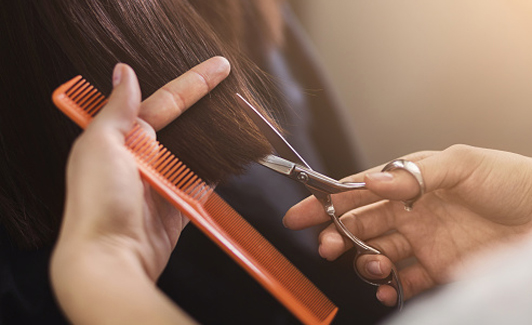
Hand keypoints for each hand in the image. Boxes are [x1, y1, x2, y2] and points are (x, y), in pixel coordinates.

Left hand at [51, 57, 228, 323]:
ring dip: (215, 139)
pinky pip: (203, 184)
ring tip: (240, 120)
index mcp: (122, 139)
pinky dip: (218, 172)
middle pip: (183, 125)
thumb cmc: (97, 203)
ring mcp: (162, 183)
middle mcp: (142, 158)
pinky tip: (233, 157)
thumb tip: (123, 72)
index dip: (193, 84)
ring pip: (195, 153)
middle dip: (207, 107)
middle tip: (234, 89)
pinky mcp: (178, 207)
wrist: (109, 258)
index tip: (219, 68)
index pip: (164, 102)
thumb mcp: (100, 145)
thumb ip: (117, 109)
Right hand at [284, 145, 531, 305]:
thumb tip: (372, 182)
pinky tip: (386, 289)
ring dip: (363, 260)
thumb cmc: (513, 182)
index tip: (301, 213)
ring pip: (377, 252)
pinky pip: (405, 281)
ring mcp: (424, 241)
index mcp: (411, 182)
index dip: (327, 201)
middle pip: (361, 224)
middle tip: (326, 246)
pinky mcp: (439, 268)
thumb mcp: (464, 164)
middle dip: (337, 234)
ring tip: (369, 265)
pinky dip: (390, 288)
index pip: (360, 191)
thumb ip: (414, 174)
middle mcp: (412, 211)